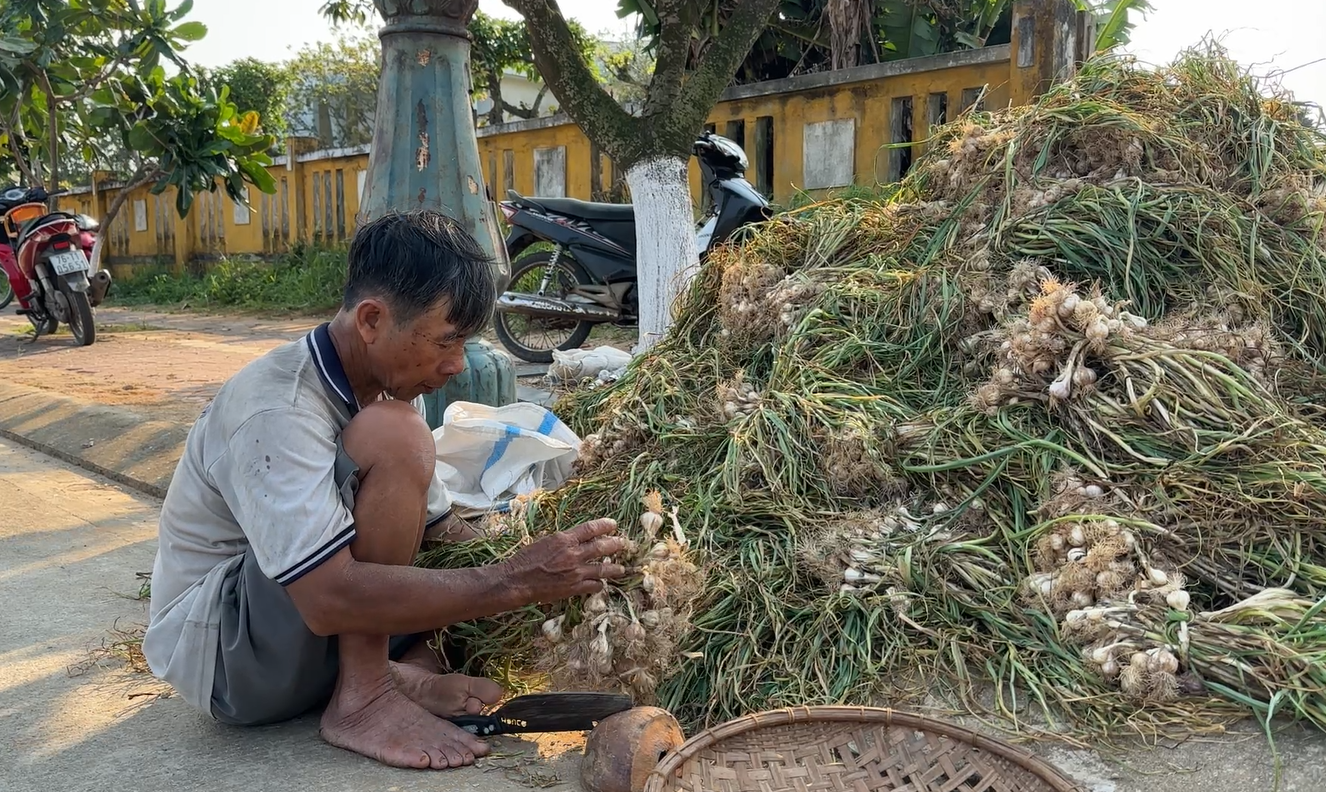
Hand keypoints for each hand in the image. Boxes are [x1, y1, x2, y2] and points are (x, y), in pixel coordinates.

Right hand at [503, 518, 627, 604]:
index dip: (604, 526)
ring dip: (614, 569)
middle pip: (601, 547)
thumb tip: (577, 540)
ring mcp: (575, 572)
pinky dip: (599, 585)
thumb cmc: (526, 559)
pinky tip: (601, 585)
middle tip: (623, 544)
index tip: (613, 524)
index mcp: (564, 539)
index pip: (590, 529)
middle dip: (615, 545)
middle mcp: (573, 554)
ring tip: (621, 569)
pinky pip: (593, 586)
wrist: (517, 580)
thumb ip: (564, 541)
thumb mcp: (545, 541)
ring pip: (602, 569)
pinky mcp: (573, 588)